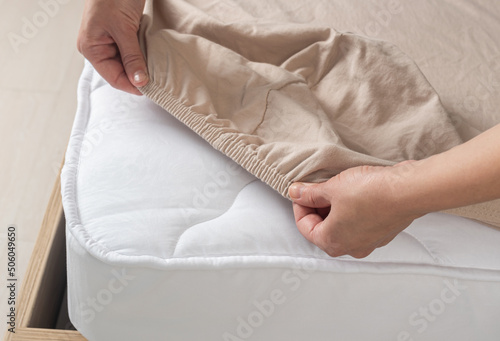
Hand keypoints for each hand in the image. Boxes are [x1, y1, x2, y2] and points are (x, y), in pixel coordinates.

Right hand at [77, 0, 147, 94]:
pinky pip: (131, 52)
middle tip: (157, 82)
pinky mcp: (120, 34)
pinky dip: (142, 56)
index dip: (132, 85)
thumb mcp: (124, 29)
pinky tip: (152, 59)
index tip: (151, 89)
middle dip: (137, 77)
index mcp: (91, 48)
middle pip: (120, 72)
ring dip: (141, 67)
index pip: (113, 77)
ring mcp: (108, 41)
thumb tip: (140, 81)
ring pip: (127, 63)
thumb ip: (132, 57)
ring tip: (156, 72)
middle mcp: (98, 47)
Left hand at [289, 163, 422, 258]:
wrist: (409, 190)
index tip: (302, 190)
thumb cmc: (372, 192)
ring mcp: (368, 242)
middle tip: (318, 187)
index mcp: (332, 242)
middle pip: (323, 229)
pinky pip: (360, 223)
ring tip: (337, 187)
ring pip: (342, 226)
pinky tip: (355, 192)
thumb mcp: (332, 188)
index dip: (300, 205)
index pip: (304, 226)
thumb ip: (310, 193)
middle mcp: (350, 248)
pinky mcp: (383, 233)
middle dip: (317, 207)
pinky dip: (353, 210)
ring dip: (335, 208)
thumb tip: (296, 193)